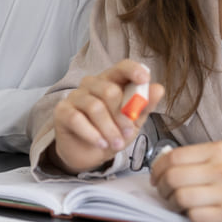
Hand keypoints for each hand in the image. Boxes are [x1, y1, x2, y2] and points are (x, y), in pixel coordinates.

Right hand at [51, 59, 163, 173]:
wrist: (88, 154)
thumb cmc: (111, 132)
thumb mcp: (132, 122)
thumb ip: (144, 106)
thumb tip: (159, 88)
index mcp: (111, 81)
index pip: (121, 67)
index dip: (133, 70)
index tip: (144, 79)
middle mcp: (91, 84)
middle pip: (109, 90)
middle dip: (122, 116)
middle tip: (127, 133)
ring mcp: (75, 96)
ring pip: (94, 107)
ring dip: (109, 129)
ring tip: (116, 144)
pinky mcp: (62, 112)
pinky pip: (77, 119)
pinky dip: (92, 134)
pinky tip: (100, 143)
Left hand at [150, 141, 221, 221]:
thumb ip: (198, 157)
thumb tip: (165, 163)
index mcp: (218, 150)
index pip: (174, 157)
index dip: (157, 168)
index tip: (155, 176)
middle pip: (173, 177)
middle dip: (161, 186)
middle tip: (163, 191)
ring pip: (180, 197)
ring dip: (172, 202)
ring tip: (176, 203)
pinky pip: (194, 215)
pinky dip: (188, 215)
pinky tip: (193, 213)